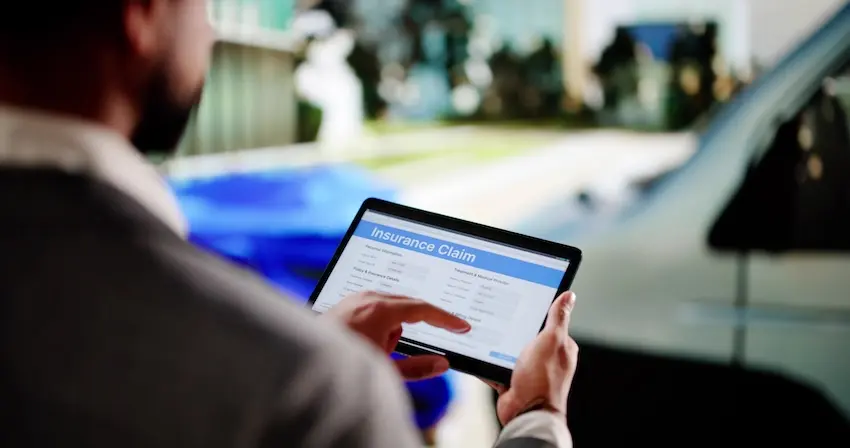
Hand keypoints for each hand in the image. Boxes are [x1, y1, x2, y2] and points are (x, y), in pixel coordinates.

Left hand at [323, 291, 470, 380]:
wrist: (302, 362)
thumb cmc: (340, 366)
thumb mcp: (384, 371)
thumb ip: (417, 368)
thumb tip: (442, 364)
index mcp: (381, 310)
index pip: (424, 309)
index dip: (446, 318)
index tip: (461, 325)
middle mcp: (367, 298)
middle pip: (408, 305)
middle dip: (412, 327)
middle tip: (409, 347)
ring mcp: (355, 298)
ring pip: (389, 308)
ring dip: (391, 328)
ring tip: (374, 351)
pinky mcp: (346, 303)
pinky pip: (373, 308)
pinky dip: (377, 325)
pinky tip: (366, 343)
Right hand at [487, 291, 577, 425]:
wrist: (525, 413)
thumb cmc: (542, 379)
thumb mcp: (551, 340)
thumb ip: (558, 318)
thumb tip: (569, 296)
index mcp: (560, 346)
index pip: (550, 321)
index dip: (536, 310)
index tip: (521, 298)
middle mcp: (546, 358)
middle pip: (526, 334)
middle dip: (513, 327)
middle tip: (498, 312)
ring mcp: (529, 370)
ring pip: (510, 349)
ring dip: (498, 344)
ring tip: (486, 330)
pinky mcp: (512, 380)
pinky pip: (497, 365)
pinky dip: (488, 360)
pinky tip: (479, 351)